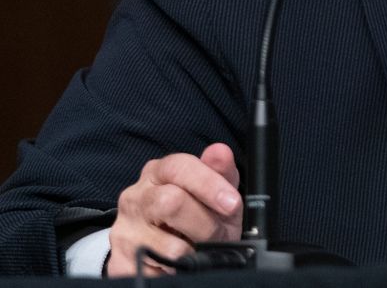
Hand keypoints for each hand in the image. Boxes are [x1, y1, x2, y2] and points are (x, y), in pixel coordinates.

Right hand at [105, 143, 242, 276]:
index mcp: (159, 173)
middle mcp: (135, 197)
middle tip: (217, 234)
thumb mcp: (216, 195)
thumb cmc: (197, 217)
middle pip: (170, 202)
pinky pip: (159, 269)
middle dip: (205, 223)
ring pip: (168, 245)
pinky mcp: (121, 261)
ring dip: (194, 251)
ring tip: (197, 249)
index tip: (232, 203)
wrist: (168, 256)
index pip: (179, 167)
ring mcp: (124, 230)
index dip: (209, 184)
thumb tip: (221, 151)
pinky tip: (179, 263)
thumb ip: (221, 173)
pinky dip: (178, 269)